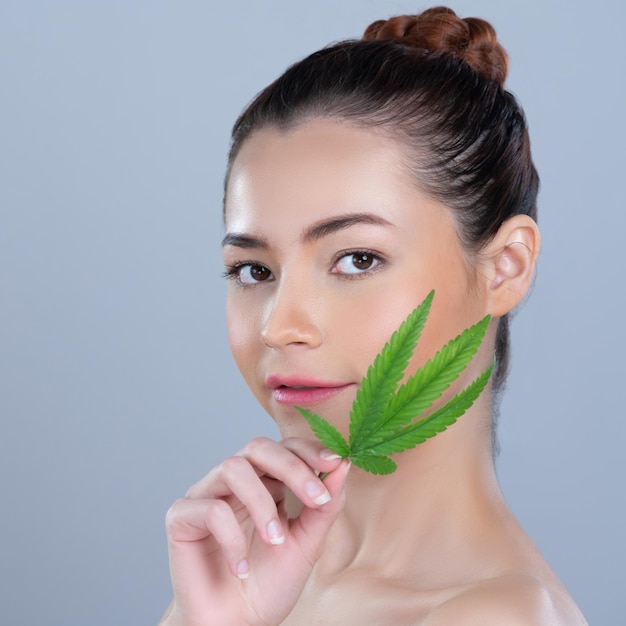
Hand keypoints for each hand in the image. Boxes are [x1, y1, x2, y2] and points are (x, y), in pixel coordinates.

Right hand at [160, 437, 348, 625]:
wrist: (235, 625)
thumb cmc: (269, 583)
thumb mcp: (307, 544)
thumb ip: (324, 507)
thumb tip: (342, 465)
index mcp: (264, 481)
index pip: (284, 448)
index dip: (309, 449)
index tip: (335, 462)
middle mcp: (234, 481)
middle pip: (258, 447)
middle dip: (292, 467)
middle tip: (316, 498)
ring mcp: (206, 495)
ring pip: (233, 468)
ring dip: (262, 504)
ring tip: (276, 540)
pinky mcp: (181, 517)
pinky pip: (210, 509)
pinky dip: (233, 538)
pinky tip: (240, 567)